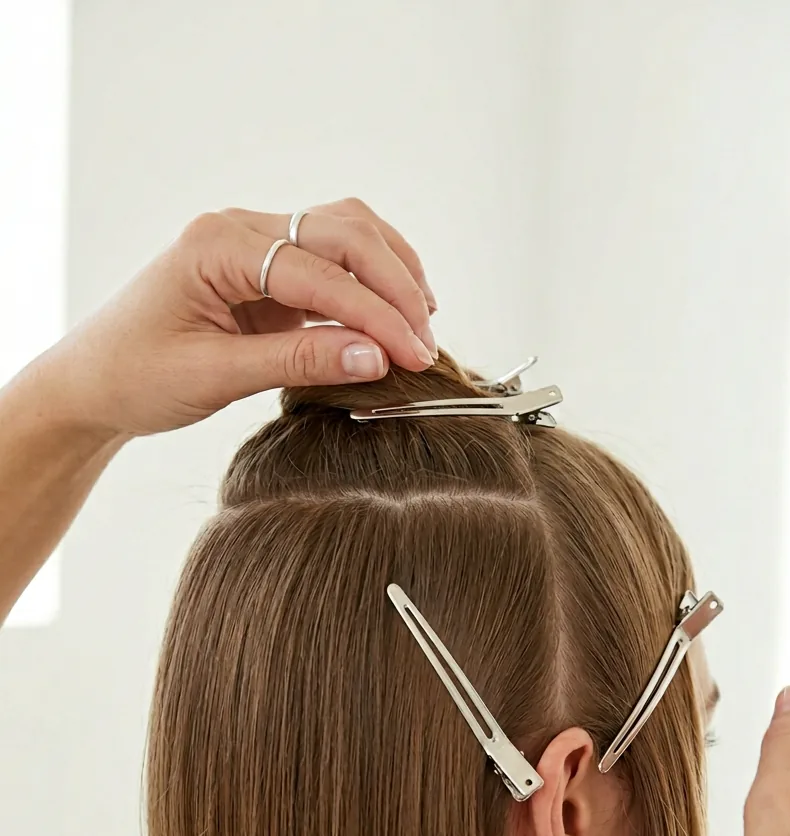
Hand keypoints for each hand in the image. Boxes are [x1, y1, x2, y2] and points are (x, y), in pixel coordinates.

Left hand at [36, 198, 437, 437]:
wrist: (93, 382)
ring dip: (391, 272)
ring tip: (421, 324)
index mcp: (217, 244)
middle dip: (394, 286)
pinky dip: (370, 283)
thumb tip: (375, 358)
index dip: (374, 313)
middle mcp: (240, 229)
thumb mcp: (214, 376)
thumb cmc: (136, 375)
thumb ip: (297, 362)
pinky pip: (333, 261)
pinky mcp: (267, 270)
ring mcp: (255, 244)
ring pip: (346, 232)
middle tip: (425, 345)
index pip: (319, 271)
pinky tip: (393, 316)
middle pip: (343, 232)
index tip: (413, 354)